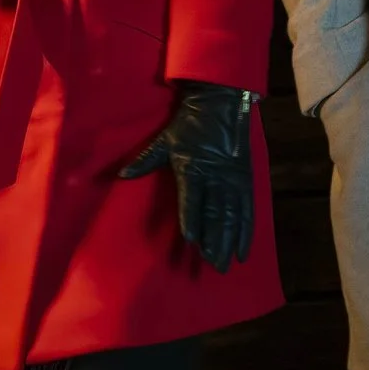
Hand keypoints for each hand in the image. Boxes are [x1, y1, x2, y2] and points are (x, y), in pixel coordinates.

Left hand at [119, 81, 255, 271]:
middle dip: (214, 241)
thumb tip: (121, 175)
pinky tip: (243, 250)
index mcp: (193, 167)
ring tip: (225, 264)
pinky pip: (248, 210)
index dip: (192, 219)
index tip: (192, 240)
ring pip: (233, 216)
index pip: (192, 199)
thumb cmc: (189, 124)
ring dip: (229, 241)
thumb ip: (145, 160)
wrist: (220, 104)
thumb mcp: (165, 140)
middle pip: (216, 214)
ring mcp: (233, 180)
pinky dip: (246, 231)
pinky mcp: (245, 180)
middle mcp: (215, 177)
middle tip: (212, 265)